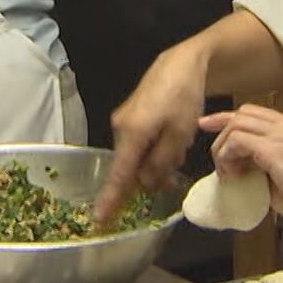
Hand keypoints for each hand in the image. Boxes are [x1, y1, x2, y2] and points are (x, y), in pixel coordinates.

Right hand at [94, 44, 209, 222]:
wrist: (182, 63)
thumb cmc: (184, 97)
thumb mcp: (180, 135)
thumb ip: (161, 162)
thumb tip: (145, 182)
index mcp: (132, 133)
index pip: (119, 174)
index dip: (110, 198)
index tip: (99, 219)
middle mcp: (119, 127)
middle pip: (129, 165)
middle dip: (148, 174)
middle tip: (173, 172)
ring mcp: (122, 120)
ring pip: (135, 154)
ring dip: (154, 159)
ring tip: (178, 146)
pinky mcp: (129, 115)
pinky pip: (137, 141)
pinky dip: (152, 146)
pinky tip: (171, 137)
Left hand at [203, 104, 282, 234]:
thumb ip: (269, 172)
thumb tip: (248, 177)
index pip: (257, 116)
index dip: (231, 121)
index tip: (212, 128)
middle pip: (244, 113)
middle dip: (220, 127)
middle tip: (212, 151)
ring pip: (237, 123)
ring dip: (224, 147)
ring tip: (229, 173)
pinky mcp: (276, 148)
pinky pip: (237, 140)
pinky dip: (228, 155)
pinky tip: (234, 175)